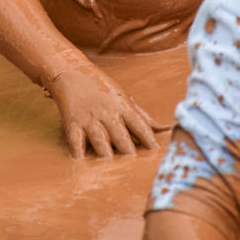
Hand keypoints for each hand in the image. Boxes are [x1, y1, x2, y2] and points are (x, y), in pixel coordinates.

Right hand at [49, 63, 169, 157]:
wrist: (73, 71)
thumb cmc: (103, 88)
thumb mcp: (125, 99)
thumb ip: (144, 118)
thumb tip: (167, 129)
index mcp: (123, 107)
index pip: (140, 125)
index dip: (149, 139)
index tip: (157, 153)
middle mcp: (108, 113)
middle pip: (121, 137)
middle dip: (128, 152)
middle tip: (136, 168)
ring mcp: (89, 118)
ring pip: (100, 140)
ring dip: (106, 155)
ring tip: (112, 168)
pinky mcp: (72, 122)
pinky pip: (76, 141)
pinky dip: (79, 153)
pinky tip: (83, 163)